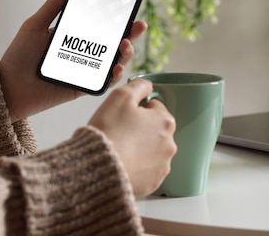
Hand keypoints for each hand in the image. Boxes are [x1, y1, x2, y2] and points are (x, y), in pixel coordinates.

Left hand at [0, 0, 147, 122]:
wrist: (8, 87)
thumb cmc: (18, 57)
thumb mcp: (34, 26)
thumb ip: (52, 7)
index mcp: (74, 36)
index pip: (101, 25)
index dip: (117, 17)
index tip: (129, 7)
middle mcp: (83, 53)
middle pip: (114, 43)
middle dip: (130, 34)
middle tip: (139, 25)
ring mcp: (85, 71)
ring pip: (114, 62)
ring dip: (126, 53)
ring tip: (125, 45)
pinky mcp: (84, 88)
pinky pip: (104, 83)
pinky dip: (114, 76)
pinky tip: (117, 68)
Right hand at [89, 79, 176, 195]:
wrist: (98, 166)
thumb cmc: (109, 131)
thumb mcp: (121, 96)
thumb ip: (138, 86)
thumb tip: (147, 85)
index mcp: (165, 121)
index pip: (155, 108)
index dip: (137, 109)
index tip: (124, 116)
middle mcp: (170, 144)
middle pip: (155, 130)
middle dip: (141, 130)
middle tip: (120, 132)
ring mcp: (163, 165)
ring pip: (152, 151)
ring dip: (140, 149)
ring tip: (120, 150)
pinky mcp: (153, 183)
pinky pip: (147, 171)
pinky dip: (137, 168)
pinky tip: (123, 164)